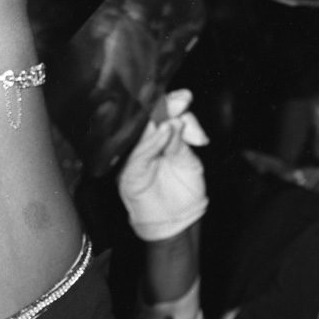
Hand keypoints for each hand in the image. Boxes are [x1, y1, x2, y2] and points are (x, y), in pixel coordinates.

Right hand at [118, 90, 208, 240]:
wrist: (177, 220)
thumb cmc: (183, 189)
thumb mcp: (190, 161)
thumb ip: (182, 142)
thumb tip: (178, 119)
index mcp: (158, 135)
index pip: (161, 112)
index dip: (172, 102)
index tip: (186, 98)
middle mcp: (143, 143)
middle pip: (148, 117)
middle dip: (165, 108)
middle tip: (180, 102)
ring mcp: (134, 157)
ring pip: (141, 133)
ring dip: (157, 122)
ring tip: (172, 119)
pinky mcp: (128, 174)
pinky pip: (138, 155)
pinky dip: (151, 142)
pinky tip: (163, 132)